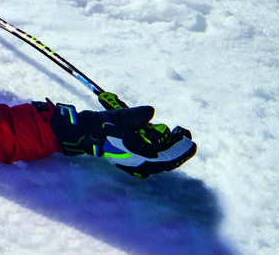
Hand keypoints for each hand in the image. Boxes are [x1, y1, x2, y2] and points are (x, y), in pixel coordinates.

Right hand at [49, 100, 195, 176]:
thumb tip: (152, 111)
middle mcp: (142, 166)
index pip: (169, 156)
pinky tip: (162, 144)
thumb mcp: (121, 117)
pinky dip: (162, 154)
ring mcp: (138, 167)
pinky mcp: (134, 165)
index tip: (189, 139)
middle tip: (186, 137)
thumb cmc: (105, 126)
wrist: (88, 135)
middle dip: (179, 149)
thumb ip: (138, 115)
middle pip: (169, 161)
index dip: (181, 149)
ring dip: (171, 151)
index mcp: (141, 157)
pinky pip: (155, 163)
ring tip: (176, 138)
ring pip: (162, 163)